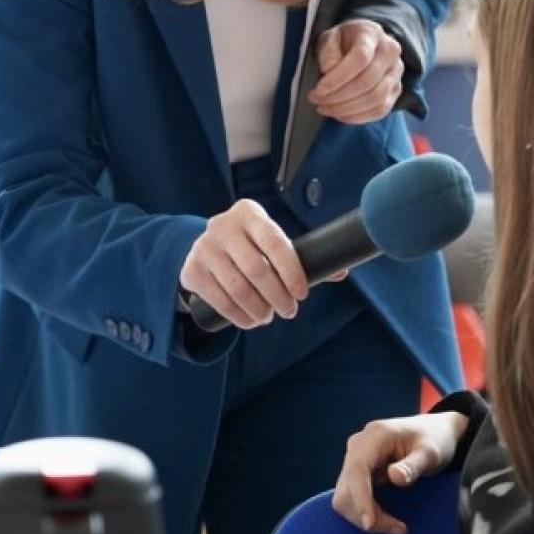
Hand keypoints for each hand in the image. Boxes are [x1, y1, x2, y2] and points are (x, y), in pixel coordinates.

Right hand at [179, 199, 308, 328]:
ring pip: (238, 288)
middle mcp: (222, 225)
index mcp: (249, 212)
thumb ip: (303, 255)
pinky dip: (239, 316)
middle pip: (257, 269)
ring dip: (259, 309)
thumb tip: (341, 271)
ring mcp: (203, 247)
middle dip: (278, 296)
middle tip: (289, 311)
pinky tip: (250, 320)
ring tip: (269, 316)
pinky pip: (219, 300)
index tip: (302, 294)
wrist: (208, 249)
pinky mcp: (192, 271)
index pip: (275, 242)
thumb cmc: (251, 246)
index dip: (292, 271)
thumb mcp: (271, 242)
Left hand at [309, 19, 403, 124]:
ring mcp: (396, 73)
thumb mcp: (329, 37)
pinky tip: (339, 114)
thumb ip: (328, 50)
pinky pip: (380, 110)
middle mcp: (390, 52)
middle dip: (338, 96)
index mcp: (372, 34)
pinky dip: (357, 117)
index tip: (318, 89)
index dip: (338, 77)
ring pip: (375, 98)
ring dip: (346, 109)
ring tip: (324, 108)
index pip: (361, 58)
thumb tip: (329, 69)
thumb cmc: (343, 41)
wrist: (364, 45)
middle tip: (316, 100)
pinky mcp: (396, 91)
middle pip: (368, 81)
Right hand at [331, 411, 468, 533]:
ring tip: (397, 528)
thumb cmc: (434, 440)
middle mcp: (358, 447)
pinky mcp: (359, 474)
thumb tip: (394, 477)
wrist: (435, 432)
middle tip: (399, 530)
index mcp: (374, 435)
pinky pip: (353, 498)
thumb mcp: (431, 453)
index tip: (370, 523)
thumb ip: (413, 465)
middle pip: (346, 488)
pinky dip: (367, 513)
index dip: (360, 498)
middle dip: (366, 514)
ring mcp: (356, 460)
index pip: (357, 469)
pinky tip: (388, 520)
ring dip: (366, 517)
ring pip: (345, 497)